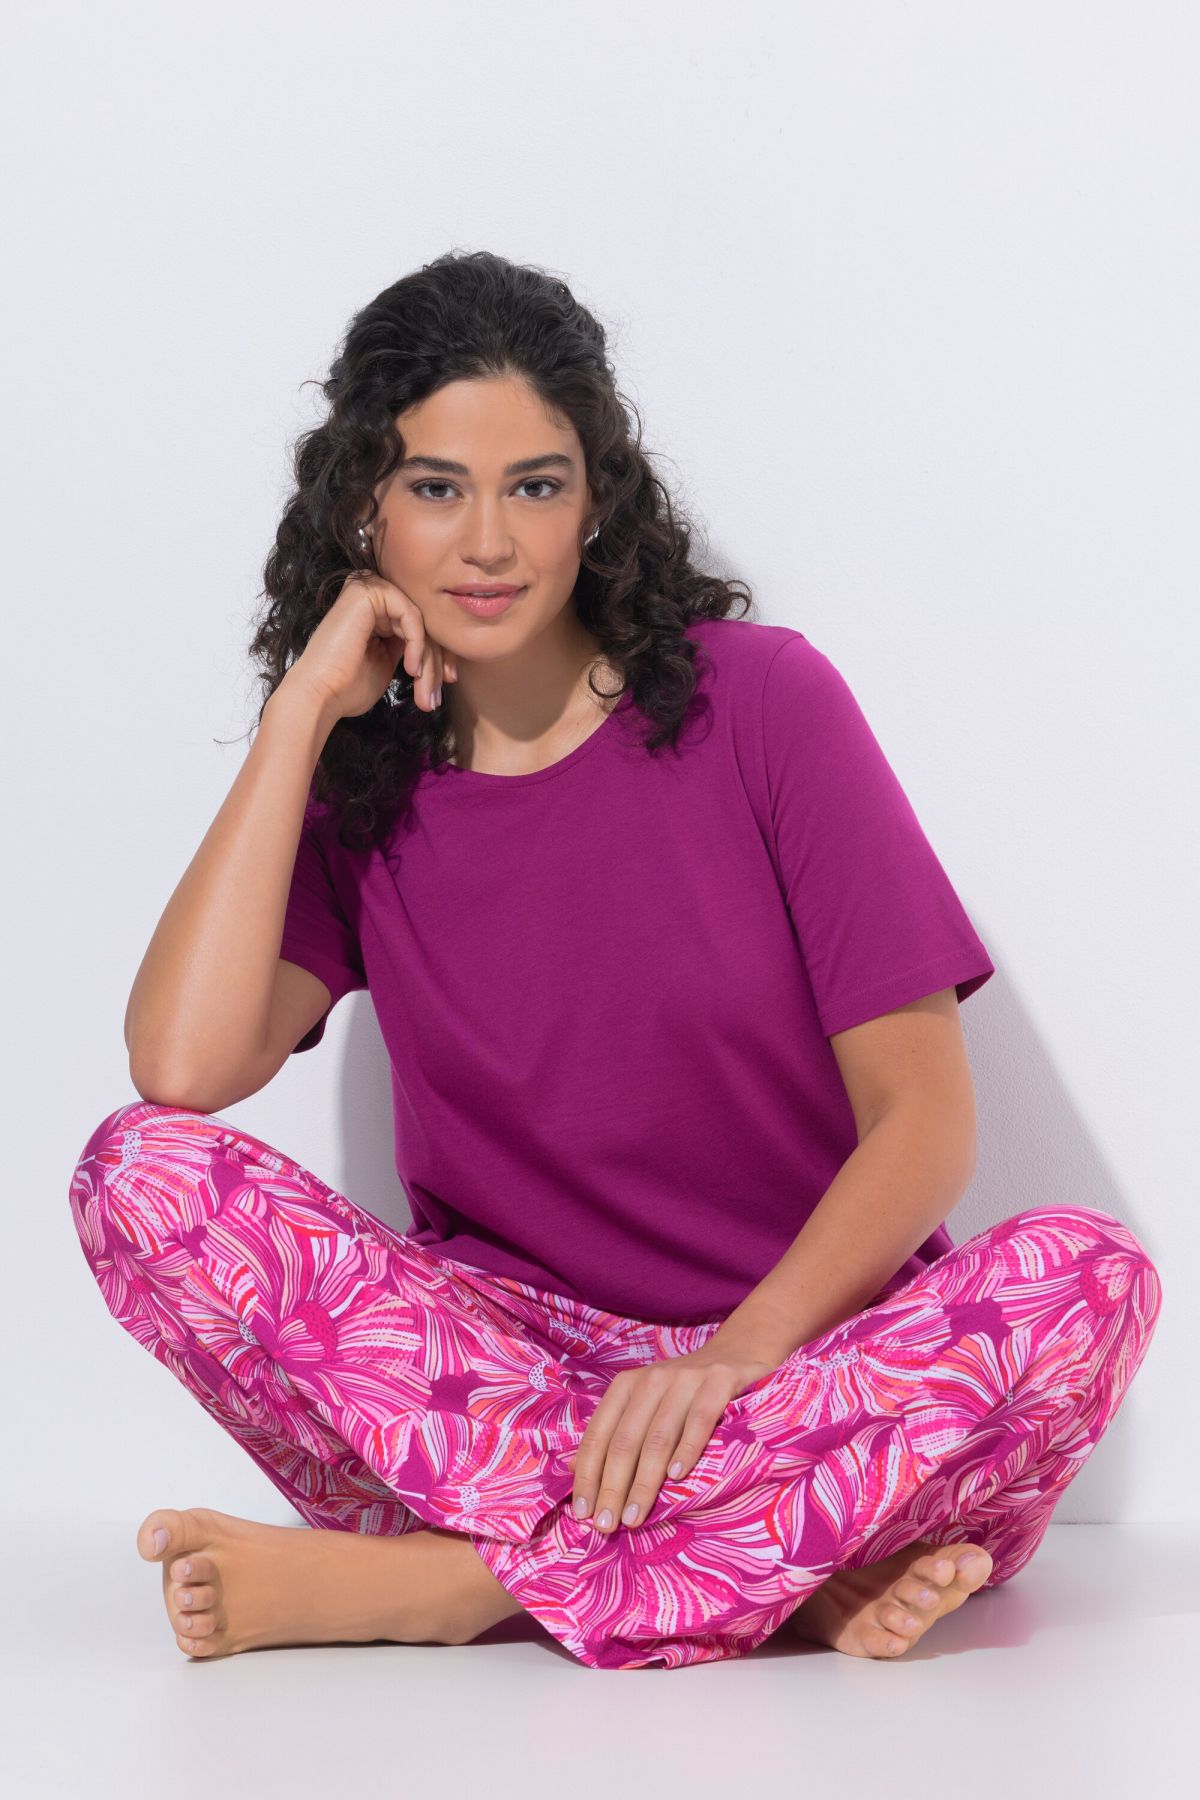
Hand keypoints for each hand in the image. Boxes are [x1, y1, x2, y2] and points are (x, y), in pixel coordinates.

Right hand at [284, 570, 457, 724]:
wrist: (321, 695)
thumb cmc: (348, 686)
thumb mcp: (388, 663)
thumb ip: (409, 647)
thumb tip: (440, 650)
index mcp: (375, 610)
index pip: (418, 624)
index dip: (437, 654)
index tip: (446, 682)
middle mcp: (371, 594)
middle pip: (422, 622)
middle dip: (435, 661)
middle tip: (435, 696)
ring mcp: (368, 588)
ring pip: (419, 621)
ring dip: (427, 660)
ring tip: (424, 691)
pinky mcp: (367, 591)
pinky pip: (410, 614)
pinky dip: (416, 644)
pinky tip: (410, 669)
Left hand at [565, 1343, 776, 1533]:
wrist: (737, 1353)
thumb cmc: (683, 1393)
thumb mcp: (643, 1406)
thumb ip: (613, 1434)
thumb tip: (573, 1471)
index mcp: (626, 1386)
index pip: (599, 1435)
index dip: (588, 1475)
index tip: (582, 1513)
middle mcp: (652, 1379)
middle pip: (625, 1440)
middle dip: (612, 1487)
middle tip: (606, 1525)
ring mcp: (686, 1379)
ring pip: (658, 1437)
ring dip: (644, 1481)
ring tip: (635, 1516)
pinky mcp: (719, 1382)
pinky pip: (699, 1420)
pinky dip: (686, 1449)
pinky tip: (677, 1477)